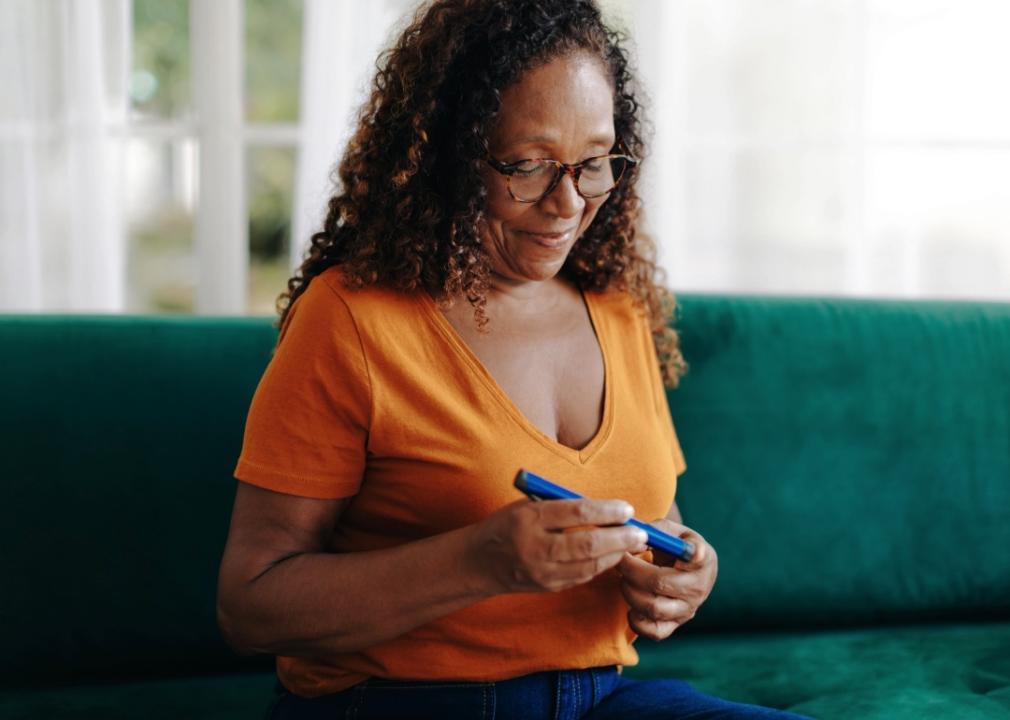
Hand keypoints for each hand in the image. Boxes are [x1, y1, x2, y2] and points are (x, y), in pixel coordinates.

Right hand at [467, 499, 649, 594]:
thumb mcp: (528, 505)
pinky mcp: (548, 587)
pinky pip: (582, 576)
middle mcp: (535, 547)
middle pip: (587, 544)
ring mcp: (542, 572)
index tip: (626, 508)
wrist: (479, 562)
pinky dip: (602, 566)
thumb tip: (606, 508)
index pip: (576, 513)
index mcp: (529, 518)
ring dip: (616, 554)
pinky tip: (615, 556)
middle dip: (620, 538)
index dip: (606, 510)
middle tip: (641, 532)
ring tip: (635, 544)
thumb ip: (562, 505)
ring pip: (589, 565)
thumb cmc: (509, 524)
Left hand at [617, 519, 716, 640]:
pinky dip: (636, 620)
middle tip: (619, 560)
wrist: (681, 570)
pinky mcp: (674, 625)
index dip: (695, 554)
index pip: (700, 557)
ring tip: (624, 579)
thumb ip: (656, 531)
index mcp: (703, 558)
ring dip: (630, 592)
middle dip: (631, 571)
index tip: (692, 552)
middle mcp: (699, 587)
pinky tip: (631, 605)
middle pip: (660, 583)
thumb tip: (634, 538)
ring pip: (654, 608)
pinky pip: (654, 632)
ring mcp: (687, 609)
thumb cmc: (673, 546)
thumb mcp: (671, 531)